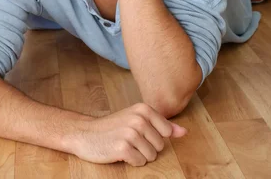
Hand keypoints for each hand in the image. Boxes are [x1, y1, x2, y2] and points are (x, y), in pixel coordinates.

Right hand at [71, 103, 186, 165]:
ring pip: (151, 156)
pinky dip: (132, 161)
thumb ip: (163, 125)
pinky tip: (120, 152)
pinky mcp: (122, 148)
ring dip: (139, 155)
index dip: (155, 137)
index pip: (167, 132)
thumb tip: (184, 132)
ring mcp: (130, 133)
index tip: (140, 132)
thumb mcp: (138, 119)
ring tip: (125, 145)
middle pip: (160, 146)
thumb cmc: (114, 127)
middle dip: (147, 147)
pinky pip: (140, 162)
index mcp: (143, 109)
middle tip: (130, 140)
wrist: (86, 133)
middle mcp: (138, 119)